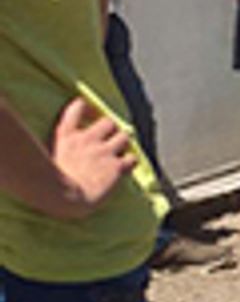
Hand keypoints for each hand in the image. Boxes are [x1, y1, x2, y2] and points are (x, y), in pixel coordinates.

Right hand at [51, 97, 133, 212]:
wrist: (65, 196)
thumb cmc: (50, 183)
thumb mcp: (46, 159)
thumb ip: (55, 151)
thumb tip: (49, 154)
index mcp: (67, 137)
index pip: (76, 110)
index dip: (83, 106)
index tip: (85, 106)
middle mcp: (87, 140)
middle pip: (108, 122)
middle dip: (111, 129)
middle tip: (110, 138)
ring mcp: (104, 152)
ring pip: (124, 137)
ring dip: (123, 143)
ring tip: (120, 151)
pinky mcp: (116, 167)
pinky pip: (132, 158)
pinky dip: (131, 161)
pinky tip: (127, 166)